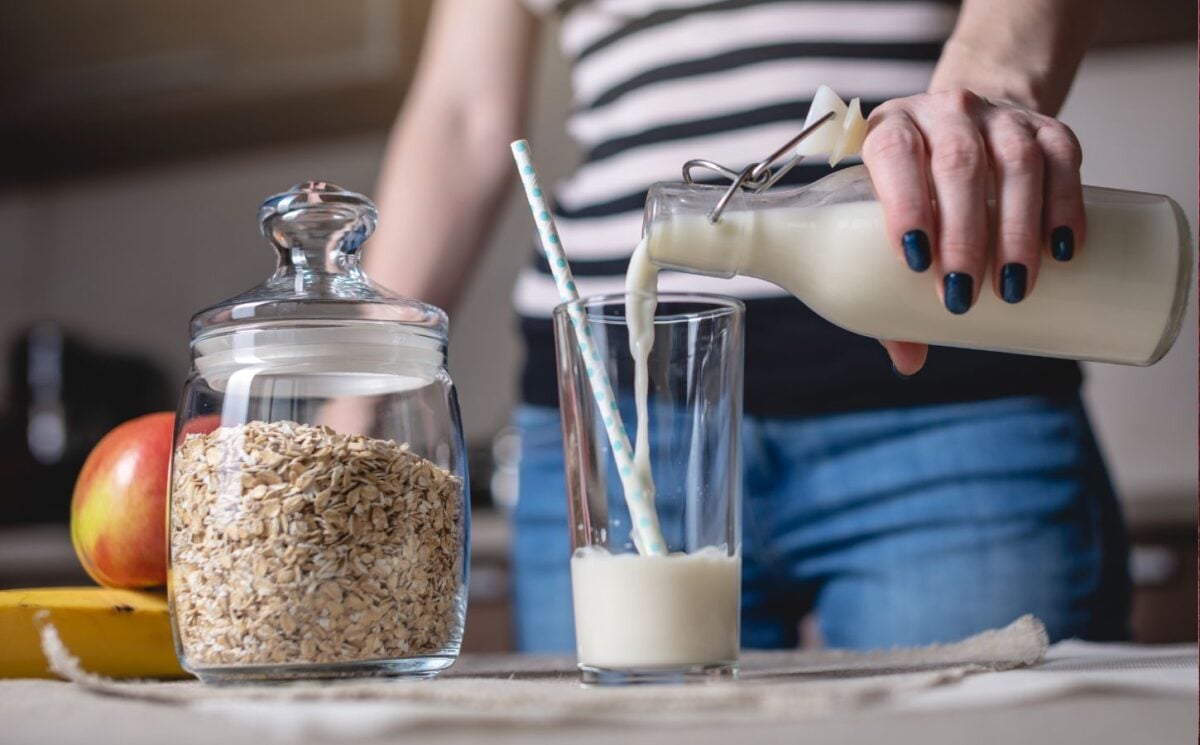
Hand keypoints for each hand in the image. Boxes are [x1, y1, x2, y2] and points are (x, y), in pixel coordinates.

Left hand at [861, 88, 1085, 374]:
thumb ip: (888, 286)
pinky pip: (1063, 159)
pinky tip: (1065, 249)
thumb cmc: (916, 190)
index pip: (893, 153)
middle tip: (965, 296)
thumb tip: (909, 361)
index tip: (916, 260)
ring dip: (1017, 229)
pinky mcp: (1046, 126)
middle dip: (965, 235)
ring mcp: (998, 116)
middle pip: (958, 165)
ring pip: (1015, 163)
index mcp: (890, 129)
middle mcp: (943, 112)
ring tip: (1014, 287)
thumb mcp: (888, 221)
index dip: (905, 203)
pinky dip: (1066, 206)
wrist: (968, 128)